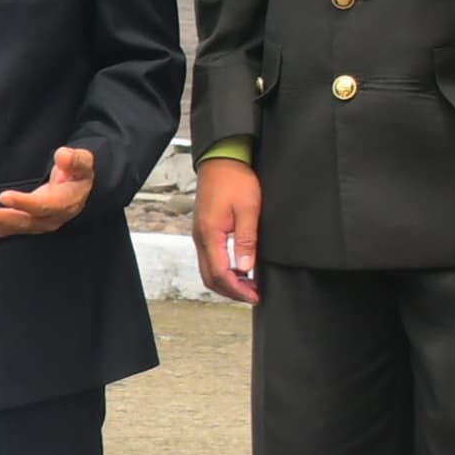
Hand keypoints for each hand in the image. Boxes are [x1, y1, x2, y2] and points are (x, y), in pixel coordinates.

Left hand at [0, 145, 97, 237]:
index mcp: (64, 204)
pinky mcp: (28, 224)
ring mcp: (38, 224)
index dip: (23, 203)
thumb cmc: (79, 175)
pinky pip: (9, 229)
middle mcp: (50, 218)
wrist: (81, 190)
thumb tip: (62, 155)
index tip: (4, 196)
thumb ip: (75, 160)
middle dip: (0, 217)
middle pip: (23, 221)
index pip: (42, 206)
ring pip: (14, 227)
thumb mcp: (83, 163)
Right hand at [193, 155, 259, 302]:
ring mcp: (199, 234)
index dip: (237, 289)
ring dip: (226, 282)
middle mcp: (200, 237)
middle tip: (253, 295)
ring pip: (208, 270)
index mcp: (210, 234)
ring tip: (248, 285)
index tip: (254, 296)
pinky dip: (222, 270)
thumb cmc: (235, 179)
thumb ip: (246, 240)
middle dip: (231, 291)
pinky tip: (239, 269)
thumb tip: (245, 268)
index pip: (220, 273)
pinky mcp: (204, 230)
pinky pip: (209, 258)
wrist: (221, 158)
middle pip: (210, 277)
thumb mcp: (248, 209)